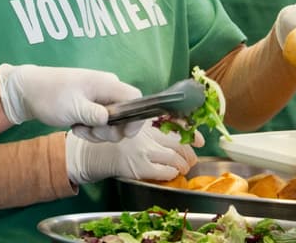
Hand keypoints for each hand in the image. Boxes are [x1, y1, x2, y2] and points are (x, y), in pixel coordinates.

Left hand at [0, 64, 145, 141]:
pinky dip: (90, 129)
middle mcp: (107, 89)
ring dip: (97, 132)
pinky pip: (101, 123)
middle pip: (125, 115)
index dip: (136, 117)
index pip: (135, 98)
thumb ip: (95, 115)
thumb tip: (113, 121)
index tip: (125, 134)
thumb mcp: (73, 108)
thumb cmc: (50, 95)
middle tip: (88, 131)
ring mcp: (100, 99)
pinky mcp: (92, 107)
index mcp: (107, 83)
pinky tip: (75, 126)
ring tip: (77, 127)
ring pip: (112, 122)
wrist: (28, 91)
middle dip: (109, 130)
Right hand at [65, 123, 199, 184]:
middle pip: (179, 143)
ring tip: (183, 168)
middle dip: (190, 153)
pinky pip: (165, 171)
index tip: (200, 141)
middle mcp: (147, 135)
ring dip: (183, 165)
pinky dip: (172, 173)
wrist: (95, 154)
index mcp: (147, 122)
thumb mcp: (135, 128)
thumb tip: (181, 133)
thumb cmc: (117, 142)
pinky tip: (171, 173)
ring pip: (176, 158)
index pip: (176, 123)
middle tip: (191, 159)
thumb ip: (154, 128)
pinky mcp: (140, 168)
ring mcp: (144, 151)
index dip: (191, 133)